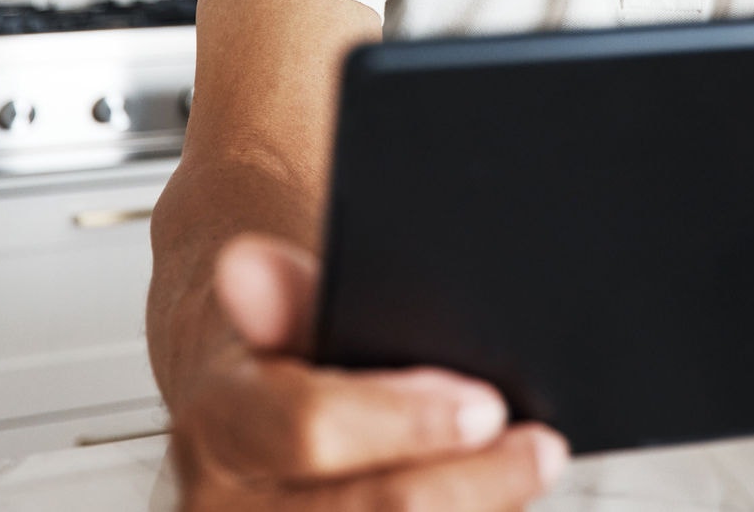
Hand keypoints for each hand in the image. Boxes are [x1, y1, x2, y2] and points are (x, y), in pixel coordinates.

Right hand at [167, 234, 568, 510]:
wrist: (250, 412)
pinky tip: (493, 502)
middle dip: (469, 482)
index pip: (310, 431)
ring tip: (527, 472)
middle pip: (373, 511)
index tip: (486, 406)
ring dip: (477, 509)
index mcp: (214, 423)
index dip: (407, 423)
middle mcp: (222, 505)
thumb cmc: (283, 355)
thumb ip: (287, 292)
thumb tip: (243, 265)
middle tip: (539, 448)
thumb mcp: (285, 311)